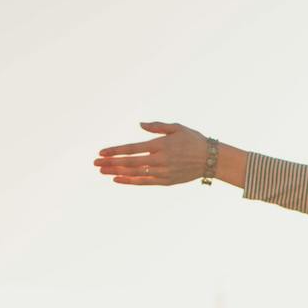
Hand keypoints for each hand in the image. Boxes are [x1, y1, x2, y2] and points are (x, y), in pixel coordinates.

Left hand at [94, 121, 209, 185]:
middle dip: (111, 163)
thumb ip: (157, 126)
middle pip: (130, 162)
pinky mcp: (166, 181)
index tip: (101, 152)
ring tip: (102, 171)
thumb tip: (140, 125)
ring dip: (117, 172)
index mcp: (160, 145)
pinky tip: (118, 179)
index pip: (132, 148)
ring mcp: (163, 172)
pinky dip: (130, 181)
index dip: (115, 151)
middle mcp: (160, 160)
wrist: (211, 159)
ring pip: (135, 173)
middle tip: (95, 163)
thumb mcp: (177, 128)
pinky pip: (144, 182)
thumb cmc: (194, 140)